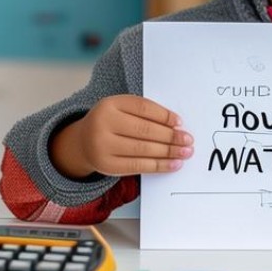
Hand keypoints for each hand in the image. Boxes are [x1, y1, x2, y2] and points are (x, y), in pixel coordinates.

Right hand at [51, 95, 193, 178]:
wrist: (83, 142)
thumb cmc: (110, 123)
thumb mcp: (121, 110)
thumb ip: (144, 114)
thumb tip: (176, 127)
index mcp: (109, 104)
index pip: (143, 108)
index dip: (164, 115)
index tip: (180, 123)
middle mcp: (103, 123)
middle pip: (144, 130)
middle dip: (170, 136)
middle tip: (188, 140)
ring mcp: (103, 146)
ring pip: (143, 149)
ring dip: (168, 152)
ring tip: (184, 152)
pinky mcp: (107, 166)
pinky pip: (139, 166)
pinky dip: (159, 166)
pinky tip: (173, 164)